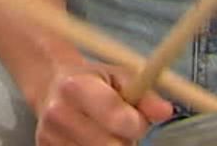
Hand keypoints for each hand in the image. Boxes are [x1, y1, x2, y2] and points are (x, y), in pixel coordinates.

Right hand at [34, 62, 174, 145]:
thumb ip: (144, 95)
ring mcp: (50, 137)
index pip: (116, 117)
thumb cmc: (92, 81)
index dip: (136, 123)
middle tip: (121, 130)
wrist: (50, 86)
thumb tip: (166, 111)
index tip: (137, 119)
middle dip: (124, 141)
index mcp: (76, 87)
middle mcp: (58, 113)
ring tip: (105, 134)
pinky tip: (92, 141)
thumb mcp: (119, 77)